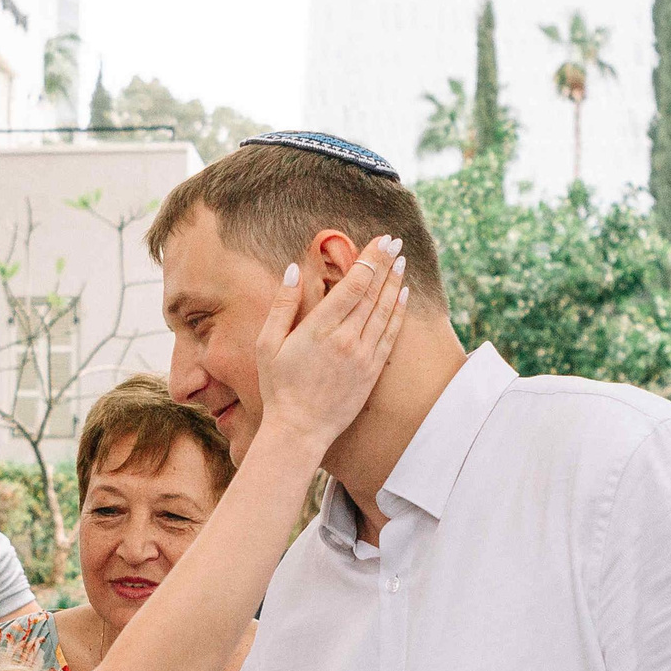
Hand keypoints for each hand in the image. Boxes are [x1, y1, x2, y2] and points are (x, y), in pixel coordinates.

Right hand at [255, 235, 410, 453]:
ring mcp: (363, 355)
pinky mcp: (372, 371)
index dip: (369, 259)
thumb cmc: (278, 387)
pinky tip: (403, 295)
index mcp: (320, 329)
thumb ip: (282, 304)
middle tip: (395, 242)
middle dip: (385, 264)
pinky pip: (390, 334)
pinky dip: (399, 312)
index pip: (353, 284)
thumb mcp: (267, 344)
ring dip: (395, 283)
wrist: (299, 430)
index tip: (379, 240)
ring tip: (401, 262)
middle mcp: (346, 339)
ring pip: (385, 311)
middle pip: (372, 292)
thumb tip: (294, 269)